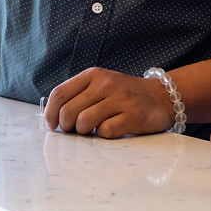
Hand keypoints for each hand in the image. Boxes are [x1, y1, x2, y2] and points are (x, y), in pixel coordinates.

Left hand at [43, 68, 174, 137]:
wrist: (160, 97)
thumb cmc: (123, 95)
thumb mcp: (100, 84)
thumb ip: (78, 94)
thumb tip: (53, 118)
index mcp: (93, 75)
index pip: (59, 94)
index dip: (50, 113)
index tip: (52, 125)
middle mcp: (105, 84)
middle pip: (68, 111)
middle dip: (66, 127)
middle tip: (73, 131)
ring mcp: (120, 99)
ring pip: (84, 121)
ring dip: (83, 132)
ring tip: (91, 130)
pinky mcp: (133, 116)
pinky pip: (105, 131)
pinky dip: (103, 134)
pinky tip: (111, 129)